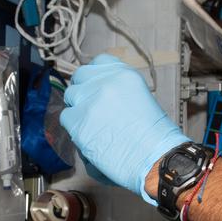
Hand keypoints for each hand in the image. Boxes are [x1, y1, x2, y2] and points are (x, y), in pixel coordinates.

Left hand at [60, 54, 188, 202]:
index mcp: (124, 74)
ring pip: (71, 97)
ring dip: (78, 109)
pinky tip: (90, 137)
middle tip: (90, 107)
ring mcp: (89, 100)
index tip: (96, 86)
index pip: (100, 61)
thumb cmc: (154, 138)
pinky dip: (75, 128)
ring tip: (93, 126)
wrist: (155, 158)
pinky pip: (66, 119)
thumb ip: (118, 92)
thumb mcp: (142, 99)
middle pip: (81, 76)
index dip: (96, 76)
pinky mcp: (78, 121)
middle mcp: (105, 82)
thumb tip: (100, 96)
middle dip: (84, 90)